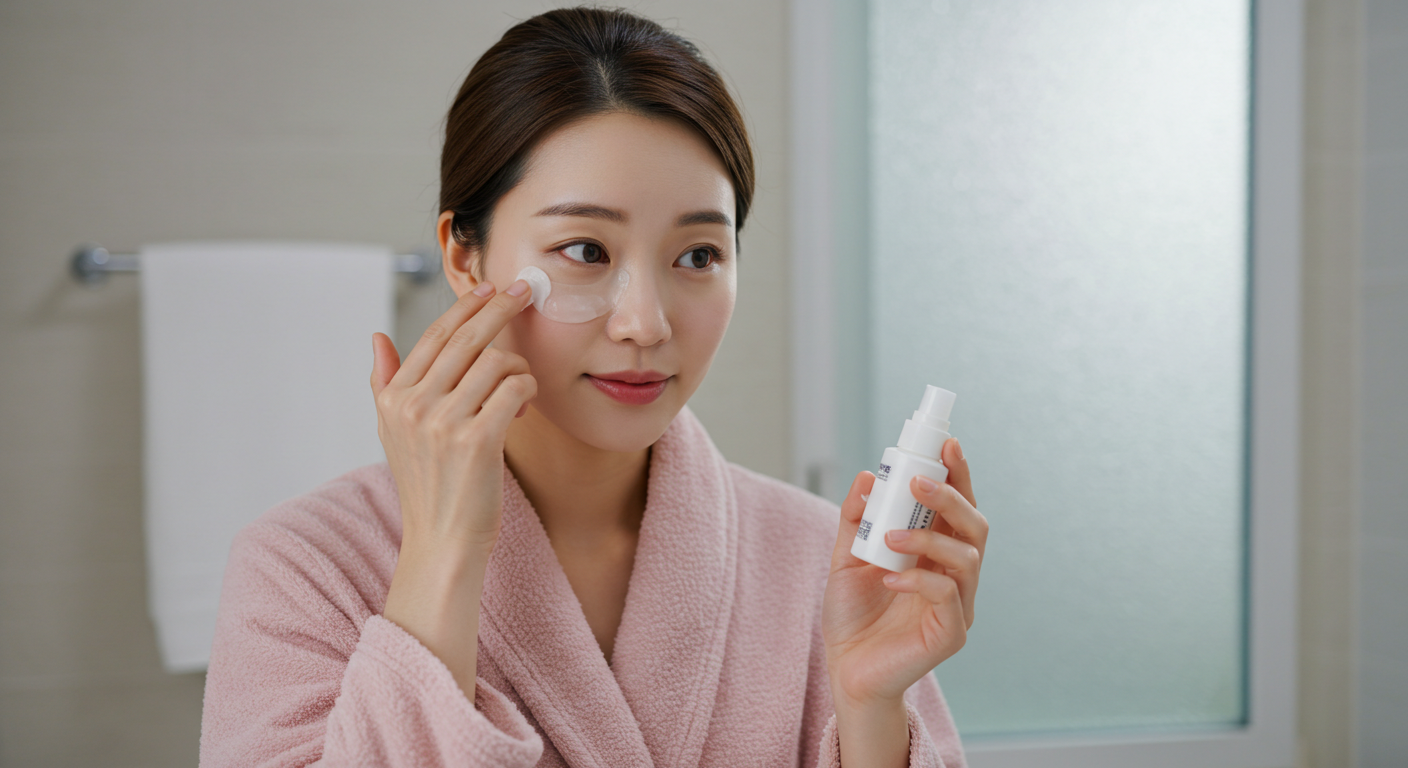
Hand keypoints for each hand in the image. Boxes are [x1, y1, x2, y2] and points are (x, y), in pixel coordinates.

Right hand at [369, 279, 535, 697]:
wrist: (442, 544)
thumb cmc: (428, 488)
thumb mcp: (394, 434)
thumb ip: (385, 382)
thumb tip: (378, 336)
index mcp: (393, 398)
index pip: (434, 336)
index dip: (466, 306)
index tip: (492, 288)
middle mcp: (412, 405)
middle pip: (466, 338)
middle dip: (500, 307)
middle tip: (526, 290)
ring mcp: (443, 422)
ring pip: (496, 362)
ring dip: (516, 369)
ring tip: (517, 393)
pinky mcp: (477, 440)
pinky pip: (514, 387)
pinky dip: (526, 389)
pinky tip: (522, 406)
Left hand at [822, 439, 985, 706]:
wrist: (846, 670)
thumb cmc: (852, 616)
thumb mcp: (846, 558)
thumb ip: (856, 519)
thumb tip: (865, 476)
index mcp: (938, 552)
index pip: (958, 506)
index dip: (958, 474)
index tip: (946, 442)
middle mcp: (956, 575)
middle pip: (975, 525)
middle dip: (951, 496)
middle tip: (916, 481)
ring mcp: (958, 605)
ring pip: (968, 558)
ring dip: (929, 538)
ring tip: (890, 537)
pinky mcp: (951, 634)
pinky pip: (948, 597)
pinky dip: (920, 580)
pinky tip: (889, 578)